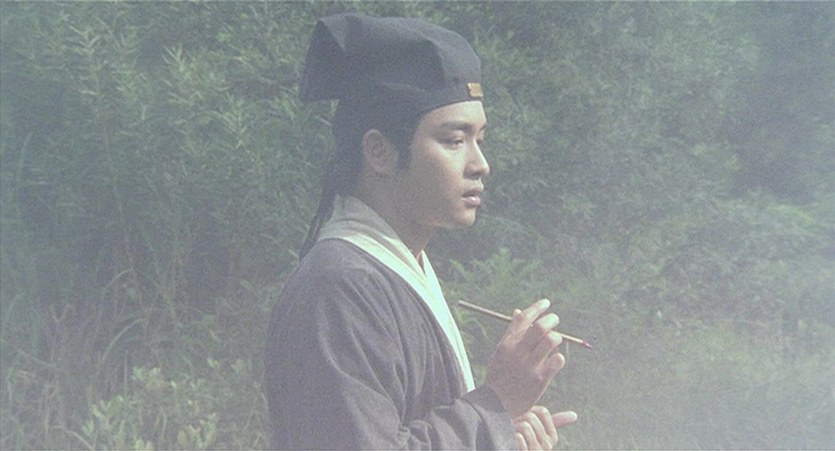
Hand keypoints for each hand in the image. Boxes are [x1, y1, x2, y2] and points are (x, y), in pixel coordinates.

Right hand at [485, 299, 565, 416]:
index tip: (546, 303)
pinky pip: (557, 359)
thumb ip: (512, 333)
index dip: (536, 307)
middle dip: (551, 319)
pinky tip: (554, 361)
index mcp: (506, 344)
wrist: (496, 406)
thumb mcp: (501, 352)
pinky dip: (558, 358)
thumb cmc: (500, 377)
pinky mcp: (540, 378)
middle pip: (540, 327)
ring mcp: (529, 365)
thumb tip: (519, 311)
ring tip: (555, 341)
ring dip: (556, 338)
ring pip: (552, 340)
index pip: (523, 318)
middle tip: (555, 319)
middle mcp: (517, 352)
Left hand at [513, 406, 577, 450]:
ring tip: (510, 433)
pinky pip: (519, 438)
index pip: (542, 412)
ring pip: (525, 426)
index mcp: (552, 438)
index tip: (522, 418)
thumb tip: (575, 415)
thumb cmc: (519, 438)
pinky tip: (510, 440)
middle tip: (513, 426)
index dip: (528, 410)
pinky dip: (512, 436)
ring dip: (513, 427)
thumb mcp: (536, 429)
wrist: (504, 449)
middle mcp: (547, 446)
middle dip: (518, 418)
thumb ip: (556, 422)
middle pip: (531, 417)